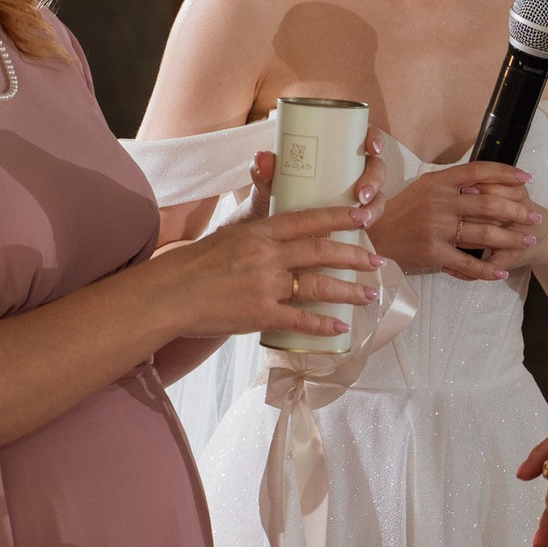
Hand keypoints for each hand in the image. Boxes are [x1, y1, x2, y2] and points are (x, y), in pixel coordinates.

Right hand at [151, 199, 379, 342]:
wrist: (168, 294)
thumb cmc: (194, 265)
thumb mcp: (228, 235)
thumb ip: (257, 230)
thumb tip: (280, 229)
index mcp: (259, 230)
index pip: (308, 219)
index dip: (339, 218)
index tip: (364, 217)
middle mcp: (266, 254)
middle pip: (321, 251)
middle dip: (355, 256)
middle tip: (379, 261)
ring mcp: (265, 284)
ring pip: (318, 285)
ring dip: (348, 291)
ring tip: (369, 295)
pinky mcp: (260, 314)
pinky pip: (300, 320)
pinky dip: (323, 325)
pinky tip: (340, 328)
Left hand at [245, 132, 385, 222]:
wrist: (266, 231)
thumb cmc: (271, 196)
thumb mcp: (267, 184)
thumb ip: (262, 171)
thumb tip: (262, 158)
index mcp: (334, 151)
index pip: (362, 136)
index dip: (374, 138)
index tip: (371, 147)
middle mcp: (349, 171)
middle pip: (375, 168)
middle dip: (374, 180)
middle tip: (361, 194)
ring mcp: (353, 195)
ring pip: (376, 195)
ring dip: (375, 206)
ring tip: (362, 219)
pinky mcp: (352, 218)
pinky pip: (369, 217)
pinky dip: (370, 222)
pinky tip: (364, 230)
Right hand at [369, 161, 540, 281]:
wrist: (370, 237)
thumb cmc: (397, 213)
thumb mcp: (421, 189)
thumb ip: (449, 185)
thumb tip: (480, 183)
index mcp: (437, 182)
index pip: (477, 171)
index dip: (505, 173)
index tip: (526, 178)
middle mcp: (439, 202)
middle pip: (488, 204)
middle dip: (517, 211)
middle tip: (535, 216)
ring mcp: (436, 228)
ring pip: (483, 233)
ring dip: (511, 238)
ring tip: (527, 240)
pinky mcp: (432, 253)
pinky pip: (467, 262)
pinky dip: (487, 268)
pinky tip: (502, 270)